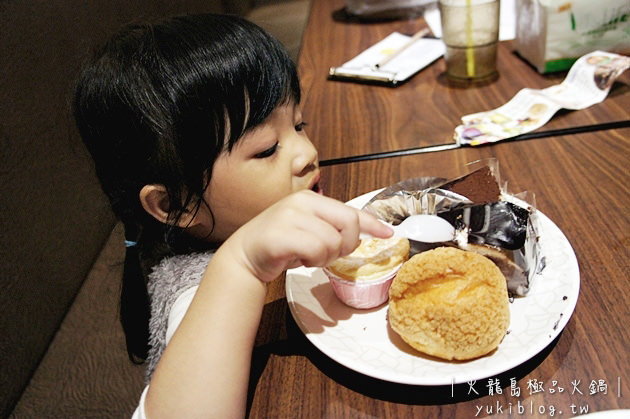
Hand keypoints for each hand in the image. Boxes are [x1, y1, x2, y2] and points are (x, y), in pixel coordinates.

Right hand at [226, 190, 392, 281]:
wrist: (245, 255)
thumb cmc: (280, 244)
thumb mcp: (308, 230)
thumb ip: (331, 227)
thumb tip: (360, 235)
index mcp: (310, 199)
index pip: (349, 210)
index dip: (372, 223)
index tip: (388, 233)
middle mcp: (301, 203)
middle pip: (348, 225)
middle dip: (346, 245)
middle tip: (330, 254)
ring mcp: (290, 217)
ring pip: (333, 241)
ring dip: (326, 257)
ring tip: (309, 257)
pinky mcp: (281, 235)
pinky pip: (316, 250)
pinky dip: (313, 261)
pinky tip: (301, 260)